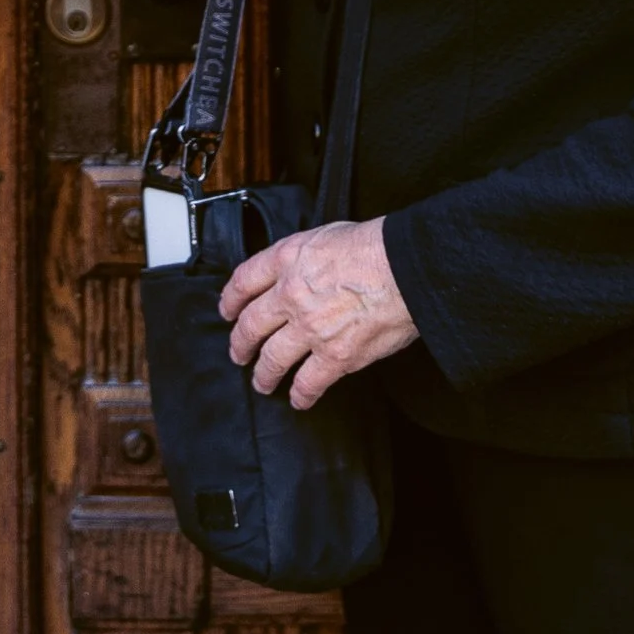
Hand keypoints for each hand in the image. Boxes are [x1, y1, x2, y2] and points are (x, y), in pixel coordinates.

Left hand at [221, 217, 416, 410]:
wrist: (405, 269)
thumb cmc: (375, 246)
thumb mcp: (325, 234)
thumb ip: (302, 256)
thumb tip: (299, 269)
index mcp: (286, 260)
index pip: (243, 281)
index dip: (231, 300)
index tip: (228, 311)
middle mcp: (290, 295)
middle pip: (250, 325)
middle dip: (240, 343)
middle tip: (238, 352)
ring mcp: (310, 329)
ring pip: (272, 359)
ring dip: (264, 374)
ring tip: (262, 382)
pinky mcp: (335, 356)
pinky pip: (308, 383)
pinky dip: (301, 395)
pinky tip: (298, 399)